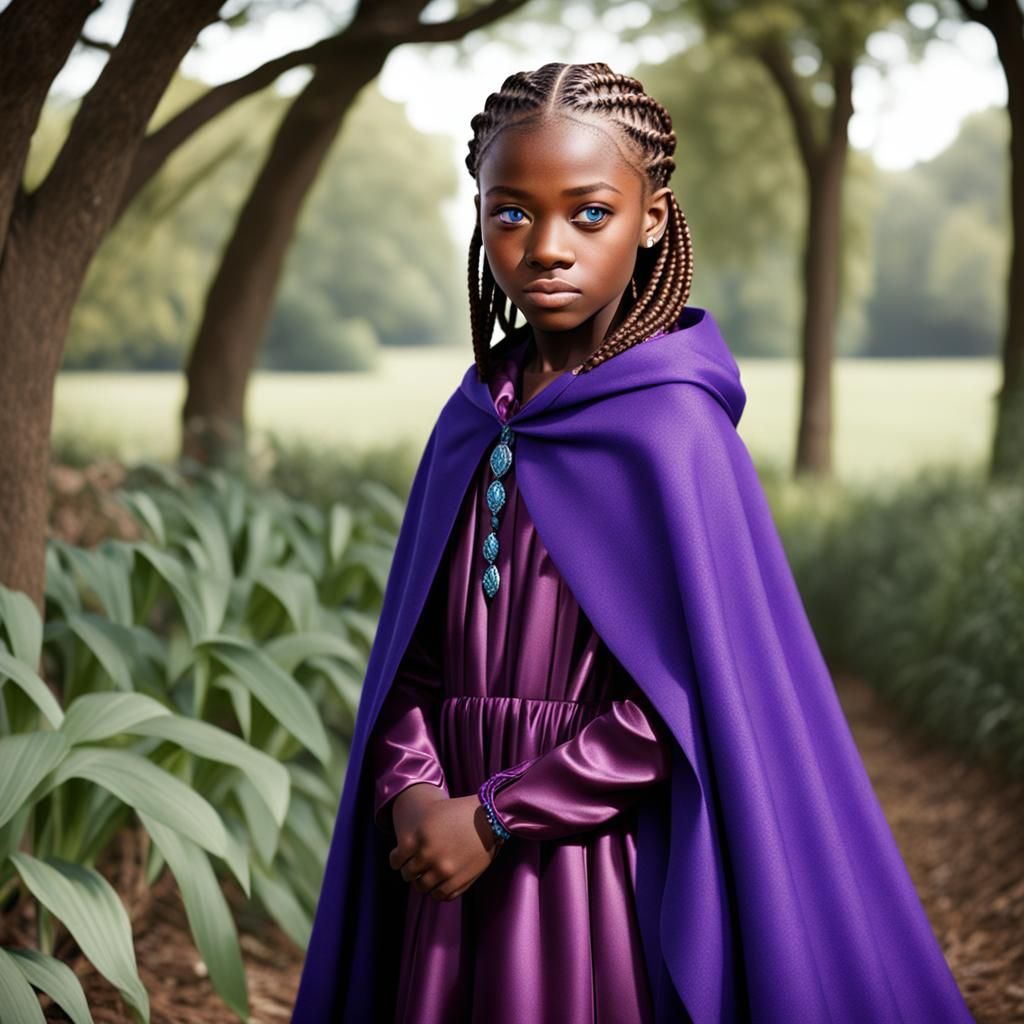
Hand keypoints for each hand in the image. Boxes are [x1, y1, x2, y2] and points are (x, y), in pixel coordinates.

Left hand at [389, 789, 504, 901]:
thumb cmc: (458, 813)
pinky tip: (441, 882)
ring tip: (428, 875)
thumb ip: (413, 836)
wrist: (489, 818)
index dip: (397, 861)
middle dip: (410, 871)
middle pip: (408, 874)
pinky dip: (437, 891)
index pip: (396, 860)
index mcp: (420, 837)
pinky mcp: (459, 881)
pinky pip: (440, 895)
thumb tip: (400, 858)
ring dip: (423, 882)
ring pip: (422, 887)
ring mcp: (444, 870)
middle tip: (415, 868)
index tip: (401, 860)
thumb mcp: (431, 816)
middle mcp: (429, 855)